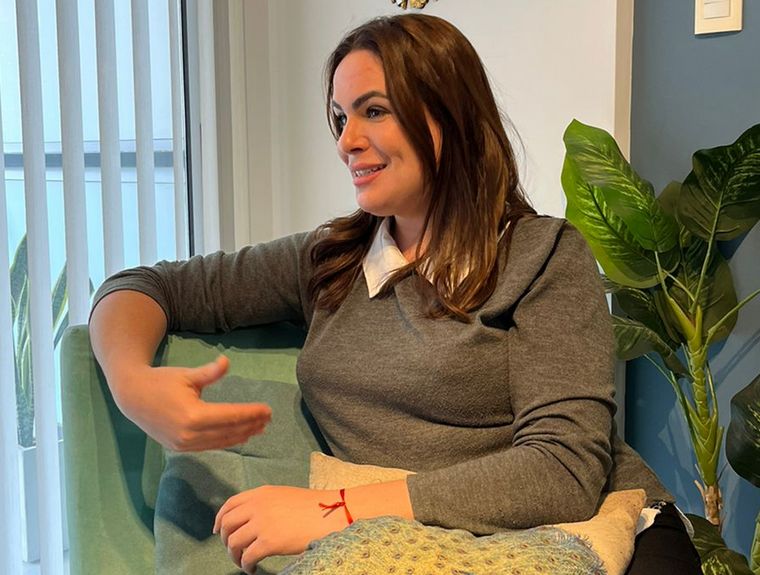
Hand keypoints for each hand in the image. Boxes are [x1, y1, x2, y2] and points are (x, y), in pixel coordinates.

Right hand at [116, 355, 271, 450]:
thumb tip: (227, 362)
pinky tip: (241, 436)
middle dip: (250, 424)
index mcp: (193, 415)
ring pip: (220, 441)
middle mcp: (189, 434)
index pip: (229, 416)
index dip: (250, 413)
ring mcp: (183, 444)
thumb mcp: (187, 375)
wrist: (132, 397)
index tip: (267, 410)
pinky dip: (226, 441)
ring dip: (242, 435)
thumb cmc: (161, 382)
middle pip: (228, 431)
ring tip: (260, 428)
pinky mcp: (179, 448)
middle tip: (268, 418)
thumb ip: (210, 372)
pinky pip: (209, 446)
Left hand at [213, 485, 347, 572]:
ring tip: (243, 562)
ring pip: (233, 543)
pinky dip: (246, 566)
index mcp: (261, 493)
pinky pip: (247, 557)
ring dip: (235, 556)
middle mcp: (257, 506)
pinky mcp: (269, 542)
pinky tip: (253, 569)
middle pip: (227, 524)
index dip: (220, 519)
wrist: (330, 513)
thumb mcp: (282, 496)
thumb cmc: (312, 507)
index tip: (218, 530)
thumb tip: (250, 520)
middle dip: (225, 540)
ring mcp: (262, 523)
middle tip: (232, 550)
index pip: (230, 504)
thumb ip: (264, 504)